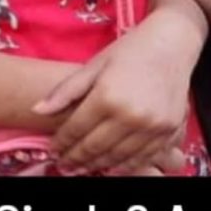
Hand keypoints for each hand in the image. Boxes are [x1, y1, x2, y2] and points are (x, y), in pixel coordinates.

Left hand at [32, 11, 196, 172]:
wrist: (173, 42)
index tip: (53, 150)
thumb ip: (66, 90)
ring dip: (97, 166)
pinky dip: (124, 165)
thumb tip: (37, 110)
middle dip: (75, 159)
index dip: (61, 143)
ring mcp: (152, 126)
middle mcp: (130, 115)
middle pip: (95, 148)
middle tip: (63, 164)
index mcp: (107, 96)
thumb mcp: (95, 64)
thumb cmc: (131, 49)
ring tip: (83, 167)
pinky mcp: (168, 131)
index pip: (76, 130)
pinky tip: (112, 164)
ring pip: (117, 158)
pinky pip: (142, 158)